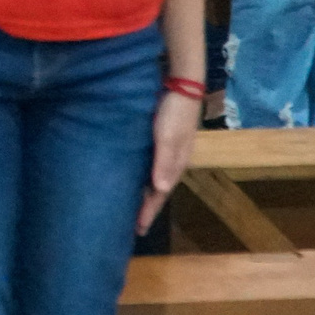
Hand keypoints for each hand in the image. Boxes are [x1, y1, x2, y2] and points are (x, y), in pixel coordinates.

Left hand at [136, 91, 201, 234]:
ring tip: (131, 207)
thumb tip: (160, 189)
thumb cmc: (174, 111)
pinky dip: (142, 177)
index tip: (138, 230)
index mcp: (175, 164)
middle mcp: (172, 161)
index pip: (160, 195)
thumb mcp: (168, 136)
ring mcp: (167, 151)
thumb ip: (164, 162)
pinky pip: (150, 166)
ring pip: (154, 179)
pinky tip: (133, 177)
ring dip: (144, 194)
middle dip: (147, 208)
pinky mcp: (160, 140)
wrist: (183, 84)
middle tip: (132, 226)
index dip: (149, 212)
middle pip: (158, 190)